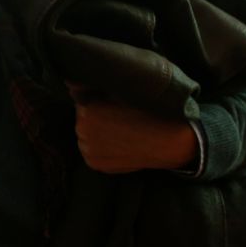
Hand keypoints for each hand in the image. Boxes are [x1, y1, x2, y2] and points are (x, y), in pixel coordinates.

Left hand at [70, 88, 198, 174]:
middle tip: (118, 121)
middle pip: (83, 119)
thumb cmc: (149, 113)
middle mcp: (82, 128)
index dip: (98, 102)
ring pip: (87, 136)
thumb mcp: (125, 91)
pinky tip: (119, 146)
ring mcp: (87, 148)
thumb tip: (77, 83)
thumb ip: (101, 88)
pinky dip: (102, 150)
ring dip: (97, 134)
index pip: (83, 100)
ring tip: (121, 134)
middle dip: (96, 118)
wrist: (168, 140)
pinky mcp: (95, 164)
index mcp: (87, 108)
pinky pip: (93, 153)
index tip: (112, 106)